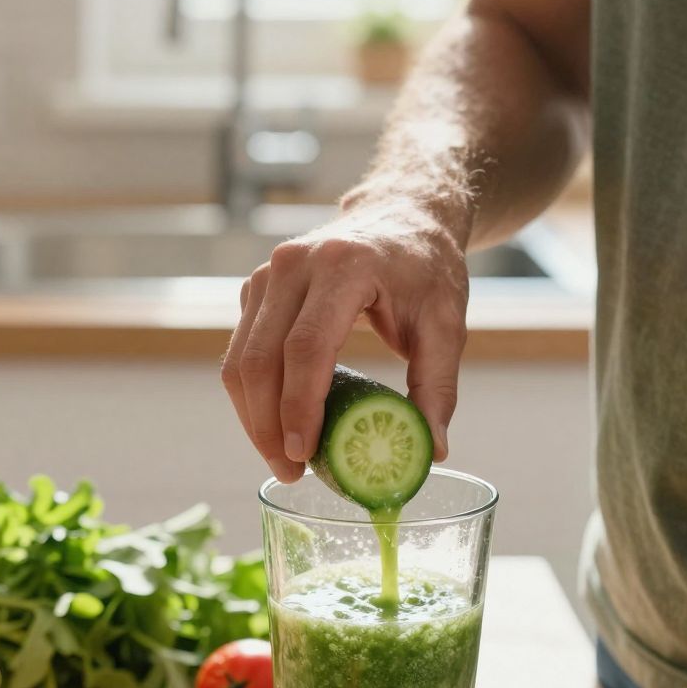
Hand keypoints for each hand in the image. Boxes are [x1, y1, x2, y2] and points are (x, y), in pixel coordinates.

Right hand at [221, 194, 469, 481]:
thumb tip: (432, 450)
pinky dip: (252, 399)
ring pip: (240, 362)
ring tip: (283, 460)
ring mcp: (266, 275)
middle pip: (261, 360)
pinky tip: (277, 427)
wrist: (400, 214)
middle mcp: (293, 265)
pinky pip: (239, 355)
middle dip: (269, 427)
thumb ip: (439, 387)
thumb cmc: (424, 268)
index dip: (299, 406)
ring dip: (254, 420)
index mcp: (343, 265)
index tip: (303, 454)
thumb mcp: (446, 324)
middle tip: (292, 473)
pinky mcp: (254, 291)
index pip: (306, 346)